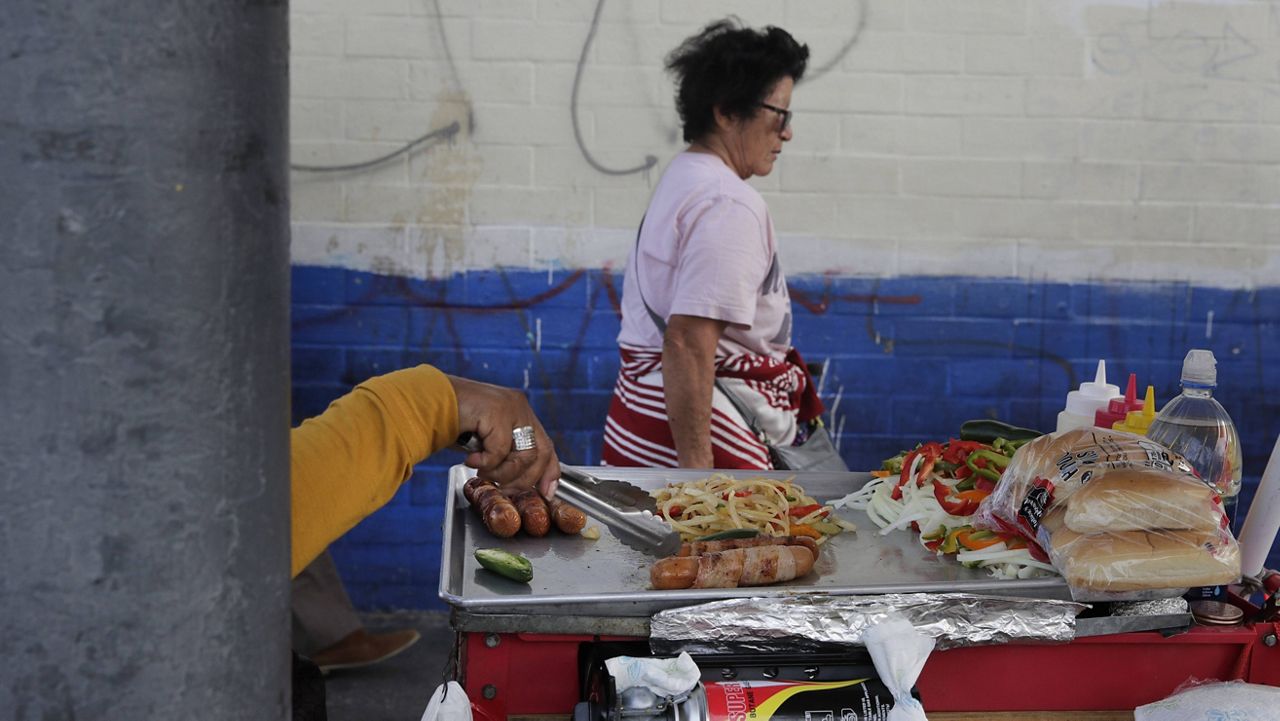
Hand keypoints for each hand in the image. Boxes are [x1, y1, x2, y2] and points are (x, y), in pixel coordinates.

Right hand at [447, 375, 559, 496]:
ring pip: (525, 455)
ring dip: (502, 472)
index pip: (546, 446)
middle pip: (541, 453)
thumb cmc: (450, 422)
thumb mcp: (485, 442)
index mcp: (519, 411)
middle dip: (523, 479)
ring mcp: (511, 407)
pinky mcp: (498, 411)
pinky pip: (500, 450)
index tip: (546, 492)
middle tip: (503, 488)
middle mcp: (519, 406)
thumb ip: (503, 454)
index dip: (549, 472)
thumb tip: (518, 482)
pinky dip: (486, 462)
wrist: (425, 402)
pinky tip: (471, 459)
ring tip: (483, 471)